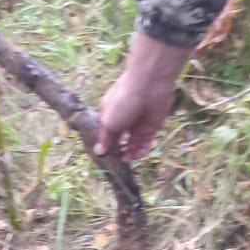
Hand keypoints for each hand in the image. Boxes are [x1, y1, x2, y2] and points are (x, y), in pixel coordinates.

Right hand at [96, 32, 192, 159]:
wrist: (149, 86)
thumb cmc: (124, 100)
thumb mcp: (109, 121)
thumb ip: (105, 138)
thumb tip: (99, 151)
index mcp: (109, 115)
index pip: (105, 135)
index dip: (104, 147)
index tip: (103, 158)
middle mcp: (122, 121)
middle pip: (119, 141)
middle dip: (117, 152)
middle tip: (116, 162)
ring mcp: (136, 125)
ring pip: (131, 144)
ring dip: (129, 153)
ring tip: (126, 160)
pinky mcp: (150, 128)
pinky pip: (144, 143)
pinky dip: (140, 151)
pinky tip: (136, 155)